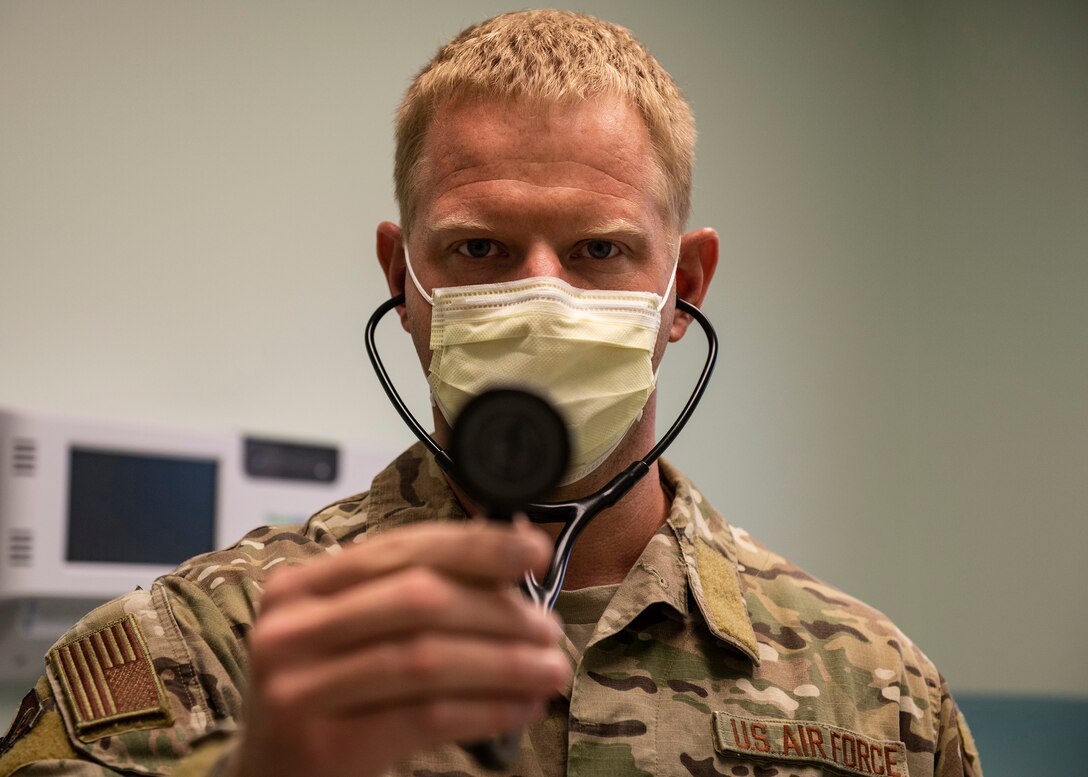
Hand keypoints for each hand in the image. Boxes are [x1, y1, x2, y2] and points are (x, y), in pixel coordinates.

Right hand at [230, 520, 567, 776]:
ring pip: (426, 659)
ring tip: (551, 670)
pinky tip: (522, 709)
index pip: (402, 548)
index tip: (536, 551)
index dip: (475, 545)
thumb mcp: (350, 635)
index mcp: (301, 586)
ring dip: (504, 663)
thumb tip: (516, 571)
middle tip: (549, 630)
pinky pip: (425, 717)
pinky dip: (485, 710)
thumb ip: (413, 597)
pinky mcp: (323, 746)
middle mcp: (290, 628)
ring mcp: (299, 688)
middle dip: (496, 611)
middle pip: (418, 598)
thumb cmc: (324, 696)